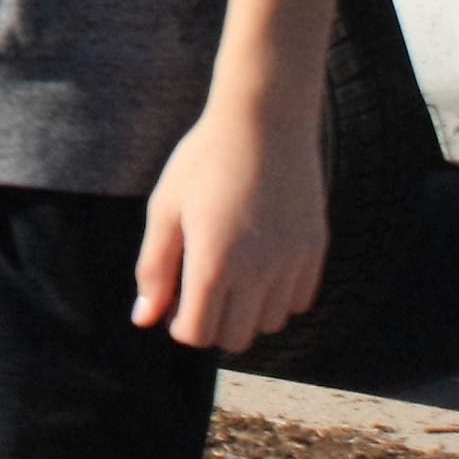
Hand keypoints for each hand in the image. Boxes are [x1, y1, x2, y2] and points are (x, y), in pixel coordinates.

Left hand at [130, 98, 327, 353]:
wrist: (264, 120)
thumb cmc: (204, 161)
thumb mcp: (165, 208)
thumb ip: (153, 268)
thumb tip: (144, 318)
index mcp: (213, 263)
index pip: (197, 334)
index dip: (180, 325)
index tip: (175, 300)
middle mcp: (258, 272)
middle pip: (234, 338)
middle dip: (212, 323)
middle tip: (199, 287)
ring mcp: (292, 263)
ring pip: (269, 324)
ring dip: (246, 312)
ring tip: (231, 272)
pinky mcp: (315, 251)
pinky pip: (298, 302)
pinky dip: (278, 296)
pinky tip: (261, 264)